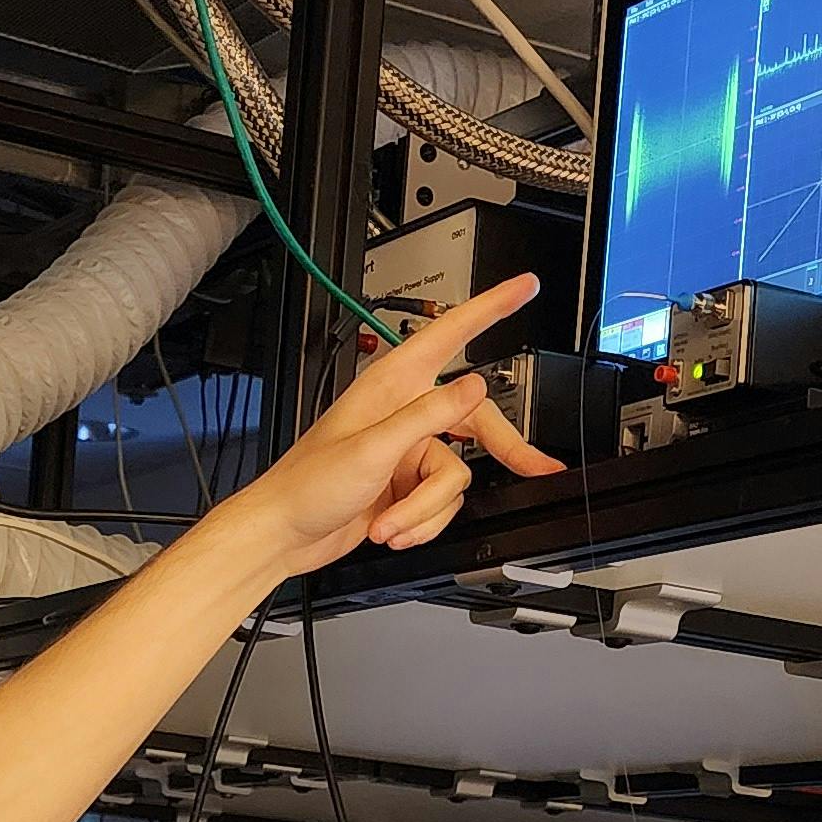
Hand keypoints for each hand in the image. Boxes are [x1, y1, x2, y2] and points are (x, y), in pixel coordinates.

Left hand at [225, 274, 561, 577]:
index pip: (451, 333)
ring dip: (424, 508)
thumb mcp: (372, 448)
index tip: (525, 286)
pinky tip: (390, 528)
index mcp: (392, 385)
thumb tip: (473, 385)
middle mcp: (405, 413)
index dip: (492, 307)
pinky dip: (421, 521)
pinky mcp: (407, 485)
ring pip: (456, 476)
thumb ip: (428, 415)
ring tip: (389, 521)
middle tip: (536, 468)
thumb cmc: (307, 485)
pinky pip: (441, 502)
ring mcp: (408, 452)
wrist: (285, 535)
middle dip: (499, 454)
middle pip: (478, 421)